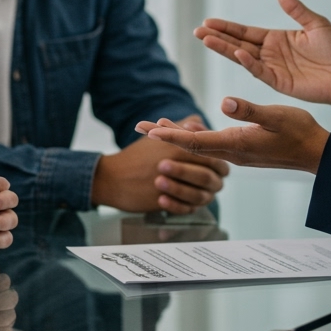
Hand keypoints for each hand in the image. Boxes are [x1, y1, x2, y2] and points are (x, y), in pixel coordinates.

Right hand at [91, 115, 229, 213]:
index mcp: (179, 147)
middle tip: (210, 179)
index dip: (218, 163)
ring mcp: (170, 185)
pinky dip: (185, 206)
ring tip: (193, 190)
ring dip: (197, 192)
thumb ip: (179, 129)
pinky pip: (184, 209)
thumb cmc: (136, 156)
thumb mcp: (157, 136)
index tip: (217, 165)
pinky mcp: (163, 202)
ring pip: (199, 194)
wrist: (111, 177)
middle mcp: (177, 165)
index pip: (212, 158)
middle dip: (211, 179)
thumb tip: (197, 121)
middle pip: (209, 177)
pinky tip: (181, 202)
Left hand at [137, 97, 330, 172]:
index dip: (170, 136)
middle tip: (137, 128)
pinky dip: (194, 138)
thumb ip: (250, 110)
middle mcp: (232, 152)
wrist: (317, 154)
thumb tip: (224, 103)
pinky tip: (190, 130)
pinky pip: (210, 146)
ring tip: (156, 127)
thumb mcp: (276, 116)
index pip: (195, 142)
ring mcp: (237, 153)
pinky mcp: (243, 150)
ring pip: (199, 146)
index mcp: (236, 144)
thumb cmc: (300, 132)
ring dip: (176, 137)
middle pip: (190, 146)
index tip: (148, 131)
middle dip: (163, 136)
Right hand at [195, 0, 330, 128]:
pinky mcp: (280, 82)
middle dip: (218, 37)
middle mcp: (270, 53)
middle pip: (238, 43)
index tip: (208, 21)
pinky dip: (248, 62)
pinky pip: (260, 71)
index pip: (245, 32)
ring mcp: (273, 68)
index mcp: (276, 38)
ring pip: (243, 57)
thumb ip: (296, 8)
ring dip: (225, 49)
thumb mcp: (316, 23)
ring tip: (206, 40)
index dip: (227, 27)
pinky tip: (237, 53)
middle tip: (197, 31)